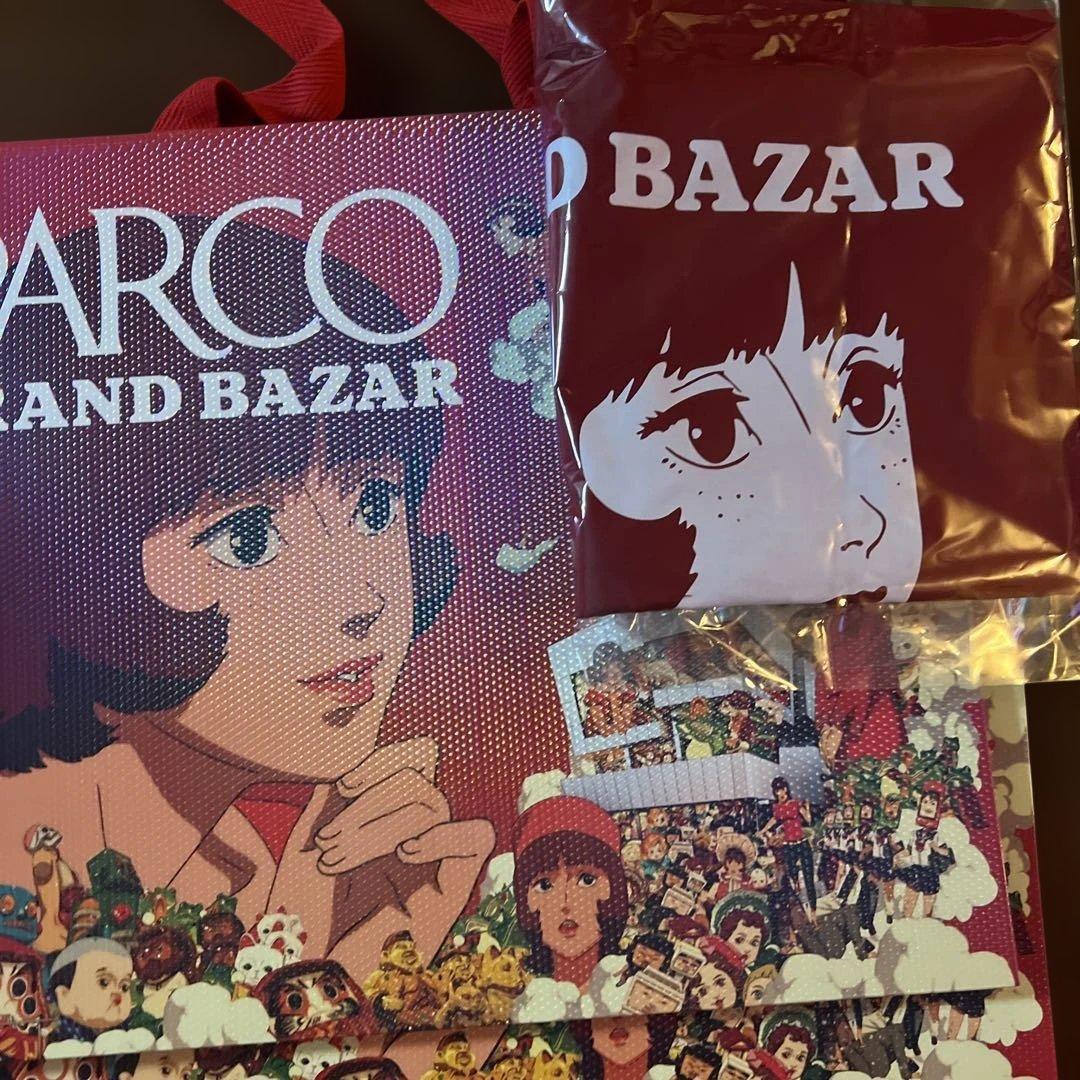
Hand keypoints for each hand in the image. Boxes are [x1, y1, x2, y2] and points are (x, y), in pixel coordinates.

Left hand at [269, 738, 494, 979]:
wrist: (301, 975)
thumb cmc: (300, 911)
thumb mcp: (310, 834)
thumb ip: (335, 787)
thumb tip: (357, 737)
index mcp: (383, 809)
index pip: (409, 755)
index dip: (381, 760)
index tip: (341, 788)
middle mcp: (412, 827)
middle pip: (420, 772)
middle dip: (371, 799)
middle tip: (328, 843)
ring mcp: (434, 856)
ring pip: (433, 802)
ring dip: (379, 824)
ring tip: (336, 859)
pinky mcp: (453, 888)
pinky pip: (477, 838)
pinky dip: (445, 834)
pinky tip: (404, 854)